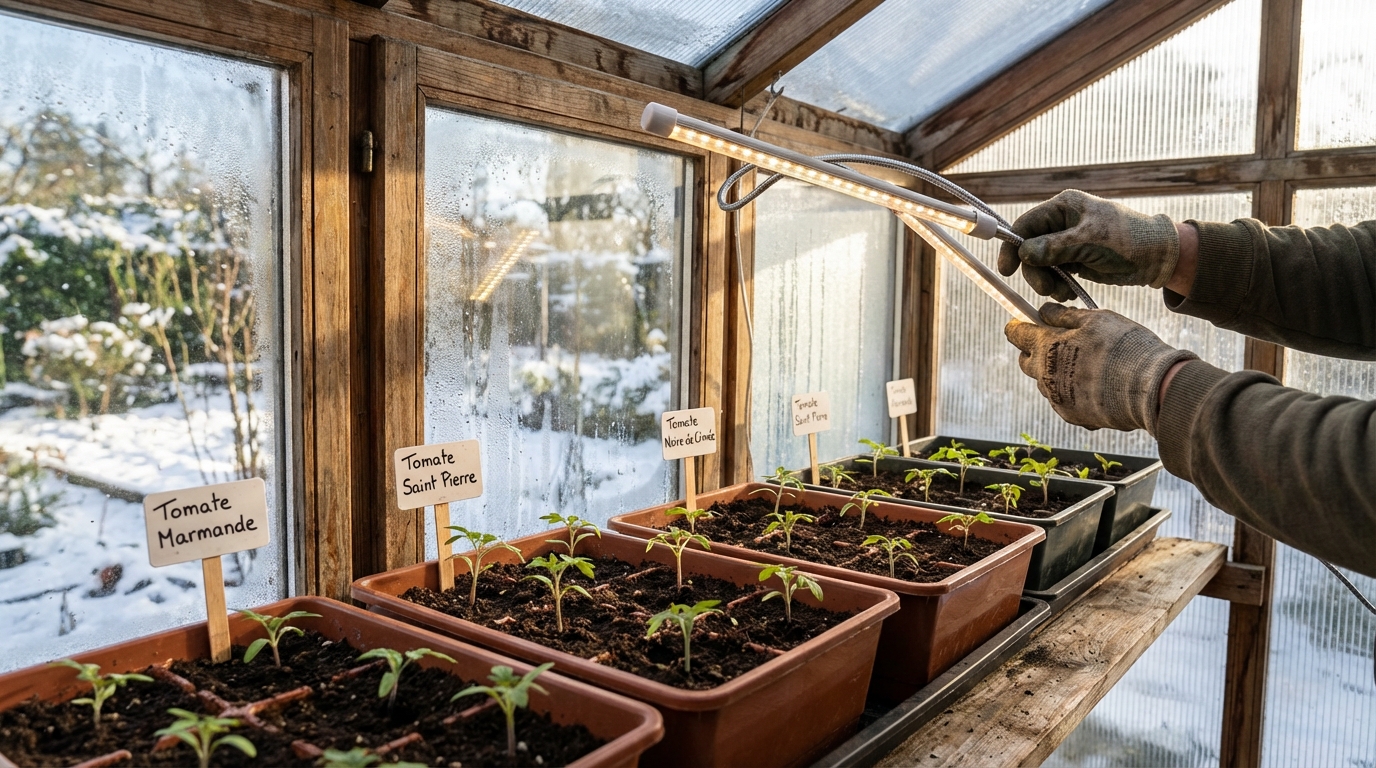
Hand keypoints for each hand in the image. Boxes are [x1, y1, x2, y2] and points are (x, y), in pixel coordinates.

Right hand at [997, 190, 1179, 300]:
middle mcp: (1062, 222)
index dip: (1012, 246)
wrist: (1157, 256)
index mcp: (1064, 207)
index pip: (1026, 224)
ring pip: (1040, 264)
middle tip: (1046, 289)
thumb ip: (1054, 247)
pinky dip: (1058, 286)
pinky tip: (1069, 291)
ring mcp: (1067, 242)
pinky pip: (1054, 274)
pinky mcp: (1074, 260)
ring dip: (1047, 282)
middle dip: (1035, 271)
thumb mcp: (1090, 242)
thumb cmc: (1128, 239)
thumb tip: (1024, 253)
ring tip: (1063, 293)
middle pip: (1029, 249)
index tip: (1007, 270)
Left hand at [1004, 303, 1196, 433]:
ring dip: (1056, 371)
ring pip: (1046, 382)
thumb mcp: (1095, 319)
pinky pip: (1064, 400)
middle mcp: (1044, 375)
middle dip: (1036, 350)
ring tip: (1086, 364)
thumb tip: (1044, 312)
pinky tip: (1096, 384)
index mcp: (1045, 347)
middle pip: (1026, 361)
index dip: (1019, 325)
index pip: (1016, 334)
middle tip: (1059, 341)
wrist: (1148, 388)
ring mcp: (1056, 398)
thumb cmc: (1123, 346)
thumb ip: (1064, 315)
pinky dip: (1073, 391)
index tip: (1025, 321)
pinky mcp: (1072, 415)